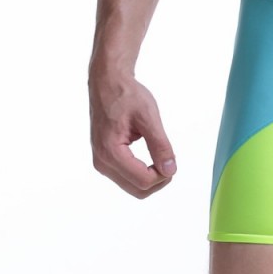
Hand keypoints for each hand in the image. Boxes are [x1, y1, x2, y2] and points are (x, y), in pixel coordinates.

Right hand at [88, 70, 176, 198]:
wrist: (108, 83)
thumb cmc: (127, 96)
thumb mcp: (148, 117)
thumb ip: (160, 145)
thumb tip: (170, 170)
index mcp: (111, 152)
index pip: (142, 181)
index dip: (163, 175)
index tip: (171, 158)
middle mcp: (102, 162)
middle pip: (138, 190)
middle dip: (158, 180)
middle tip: (169, 159)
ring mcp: (101, 162)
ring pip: (132, 187)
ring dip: (151, 177)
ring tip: (161, 155)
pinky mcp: (105, 159)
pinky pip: (127, 177)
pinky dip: (142, 172)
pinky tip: (151, 156)